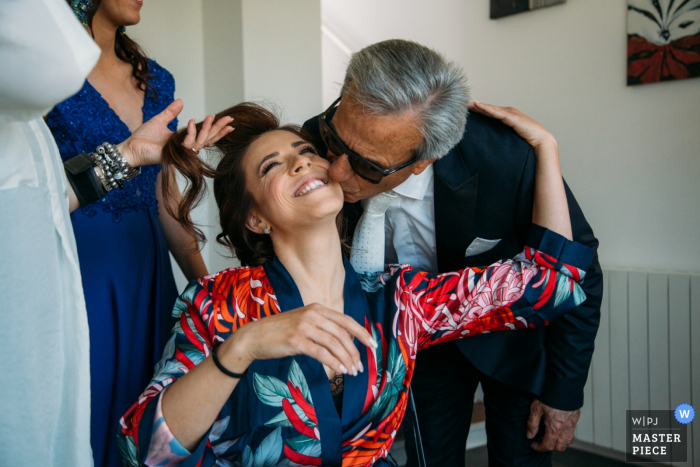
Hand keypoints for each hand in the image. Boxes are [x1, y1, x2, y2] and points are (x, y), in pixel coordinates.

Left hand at [116, 99, 233, 166]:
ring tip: (211, 117)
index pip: (204, 136)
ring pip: (201, 143)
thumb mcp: (160, 120)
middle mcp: (185, 148)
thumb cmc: (143, 137)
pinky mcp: (176, 155)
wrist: (131, 147)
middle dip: (219, 130)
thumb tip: (181, 101)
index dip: (216, 130)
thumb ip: (171, 112)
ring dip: (207, 130)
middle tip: (229, 120)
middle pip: (207, 140)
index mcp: (183, 140)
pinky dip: (191, 133)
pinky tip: (192, 122)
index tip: (228, 122)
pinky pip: (189, 144)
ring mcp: (181, 153)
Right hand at [222, 303, 377, 376]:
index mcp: (317, 308)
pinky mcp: (297, 341)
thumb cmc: (280, 332)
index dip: (362, 333)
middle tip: (361, 366)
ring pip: (334, 344)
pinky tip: (340, 371)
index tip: (372, 345)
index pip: (346, 320)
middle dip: (355, 352)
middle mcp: (313, 314)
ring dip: (346, 360)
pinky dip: (334, 363)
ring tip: (352, 372)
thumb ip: (321, 327)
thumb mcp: (303, 322)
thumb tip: (344, 341)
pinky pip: (321, 353)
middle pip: (343, 334)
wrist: (255, 337)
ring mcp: (305, 327)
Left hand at [468, 101, 556, 151]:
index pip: (490, 111)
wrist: (540, 140)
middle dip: (476, 106)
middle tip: (462, 103)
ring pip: (491, 109)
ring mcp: (511, 113)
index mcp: (507, 116)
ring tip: (468, 103)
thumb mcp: (509, 136)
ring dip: (479, 106)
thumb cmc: (526, 140)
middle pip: (489, 108)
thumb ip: (501, 135)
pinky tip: (479, 106)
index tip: (467, 108)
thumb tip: (490, 140)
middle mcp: (508, 112)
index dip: (479, 109)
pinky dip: (488, 109)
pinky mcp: (512, 117)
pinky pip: (497, 113)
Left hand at [527, 399, 579, 451]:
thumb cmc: (549, 395)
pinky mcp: (576, 417)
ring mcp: (572, 424)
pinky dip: (565, 435)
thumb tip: (530, 435)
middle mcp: (566, 428)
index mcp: (555, 427)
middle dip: (549, 447)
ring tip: (549, 434)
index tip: (533, 444)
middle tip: (540, 440)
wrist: (564, 384)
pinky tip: (558, 427)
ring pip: (568, 441)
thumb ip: (532, 423)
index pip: (548, 445)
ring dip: (559, 442)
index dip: (539, 448)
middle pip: (559, 447)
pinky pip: (572, 433)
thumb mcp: (536, 408)